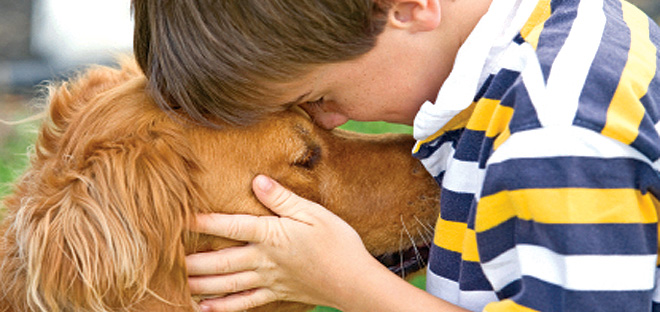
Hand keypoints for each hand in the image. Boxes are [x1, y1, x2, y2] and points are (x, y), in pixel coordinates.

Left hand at [186, 175, 376, 311]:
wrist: (355, 280)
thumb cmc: (338, 243)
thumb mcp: (313, 213)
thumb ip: (283, 198)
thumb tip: (256, 180)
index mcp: (272, 234)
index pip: (231, 225)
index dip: (204, 220)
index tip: (179, 216)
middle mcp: (264, 259)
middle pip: (220, 261)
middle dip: (192, 261)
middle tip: (166, 259)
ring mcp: (268, 279)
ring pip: (227, 284)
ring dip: (200, 284)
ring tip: (177, 283)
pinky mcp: (276, 293)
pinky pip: (245, 303)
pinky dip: (223, 307)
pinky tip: (204, 308)